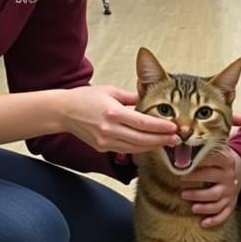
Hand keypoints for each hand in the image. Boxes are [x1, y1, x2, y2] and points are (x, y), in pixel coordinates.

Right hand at [62, 85, 177, 153]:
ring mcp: (105, 141)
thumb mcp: (111, 91)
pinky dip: (139, 148)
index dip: (160, 127)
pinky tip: (150, 145)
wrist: (63, 112)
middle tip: (176, 139)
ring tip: (167, 143)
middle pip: (142, 139)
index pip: (143, 123)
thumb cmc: (86, 98)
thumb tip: (150, 99)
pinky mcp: (102, 148)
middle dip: (161, 140)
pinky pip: (126, 150)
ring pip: (135, 148)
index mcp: (113, 112)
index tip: (174, 127)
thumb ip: (132, 97)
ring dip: (152, 146)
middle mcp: (110, 129)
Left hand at [181, 147, 240, 228]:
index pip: (213, 160)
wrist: (234, 172)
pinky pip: (224, 214)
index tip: (182, 165)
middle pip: (213, 179)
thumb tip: (179, 139)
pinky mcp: (231, 204)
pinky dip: (214, 220)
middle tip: (180, 181)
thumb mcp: (213, 151)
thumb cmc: (216, 162)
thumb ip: (200, 147)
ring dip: (203, 204)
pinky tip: (203, 223)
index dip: (197, 163)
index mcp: (225, 161)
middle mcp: (229, 176)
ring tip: (190, 205)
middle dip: (196, 181)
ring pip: (217, 200)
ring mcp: (230, 191)